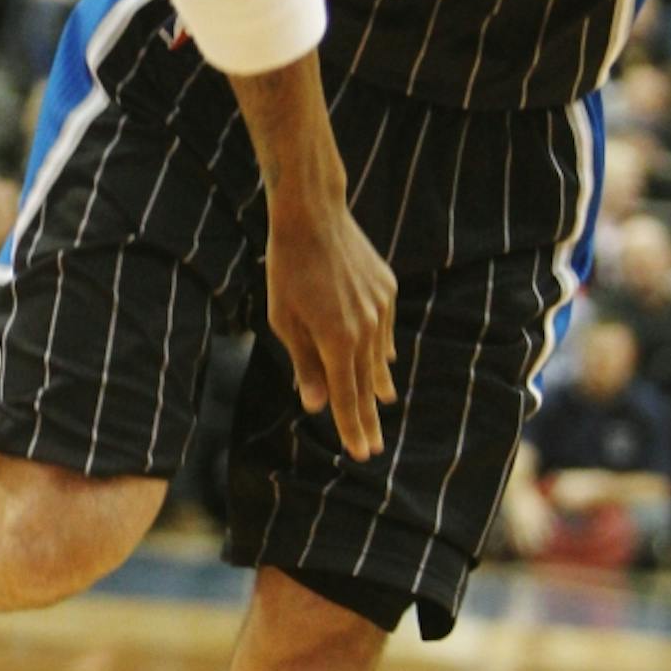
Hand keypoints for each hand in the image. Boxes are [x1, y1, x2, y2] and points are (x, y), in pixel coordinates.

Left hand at [264, 197, 398, 463]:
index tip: (362, 453)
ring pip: (379, 355)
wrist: (314, 217)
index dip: (353, 427)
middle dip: (368, 417)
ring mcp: (381, 308)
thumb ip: (304, 364)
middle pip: (367, 384)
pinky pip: (384, 328)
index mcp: (338, 341)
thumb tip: (318, 403)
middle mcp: (366, 329)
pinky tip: (383, 358)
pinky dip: (380, 346)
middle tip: (374, 447)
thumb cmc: (288, 270)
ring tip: (383, 403)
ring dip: (377, 381)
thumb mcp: (284, 320)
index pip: (347, 397)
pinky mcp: (386, 289)